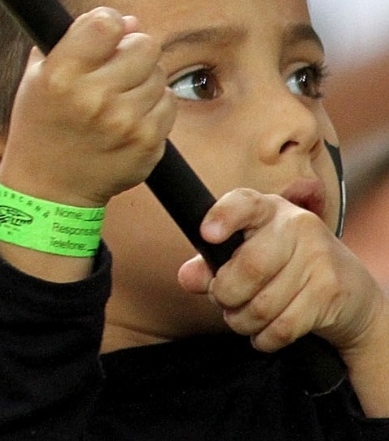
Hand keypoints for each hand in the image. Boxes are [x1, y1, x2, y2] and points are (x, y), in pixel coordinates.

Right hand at [0, 8, 174, 208]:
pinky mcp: (147, 143)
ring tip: (119, 96)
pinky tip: (130, 116)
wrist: (49, 187)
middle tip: (116, 66)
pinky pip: (168, 104)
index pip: (105, 24)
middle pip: (144, 45)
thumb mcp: (39, 75)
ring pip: (159, 74)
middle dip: (132, 50)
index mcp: (60, 76)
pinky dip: (153, 105)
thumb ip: (76, 39)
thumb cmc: (41, 123)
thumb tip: (130, 21)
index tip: (105, 32)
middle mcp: (93, 98)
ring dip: (143, 79)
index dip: (109, 21)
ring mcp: (124, 123)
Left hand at [178, 190, 387, 355]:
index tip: (207, 234)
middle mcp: (297, 226)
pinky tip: (263, 335)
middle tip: (223, 301)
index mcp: (268, 210)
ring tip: (242, 319)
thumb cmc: (286, 268)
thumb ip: (213, 264)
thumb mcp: (249, 254)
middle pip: (249, 266)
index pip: (244, 203)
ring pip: (263, 304)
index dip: (223, 217)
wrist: (353, 293)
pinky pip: (283, 326)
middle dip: (225, 294)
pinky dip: (264, 338)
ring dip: (242, 321)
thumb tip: (188, 278)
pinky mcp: (330, 292)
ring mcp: (319, 259)